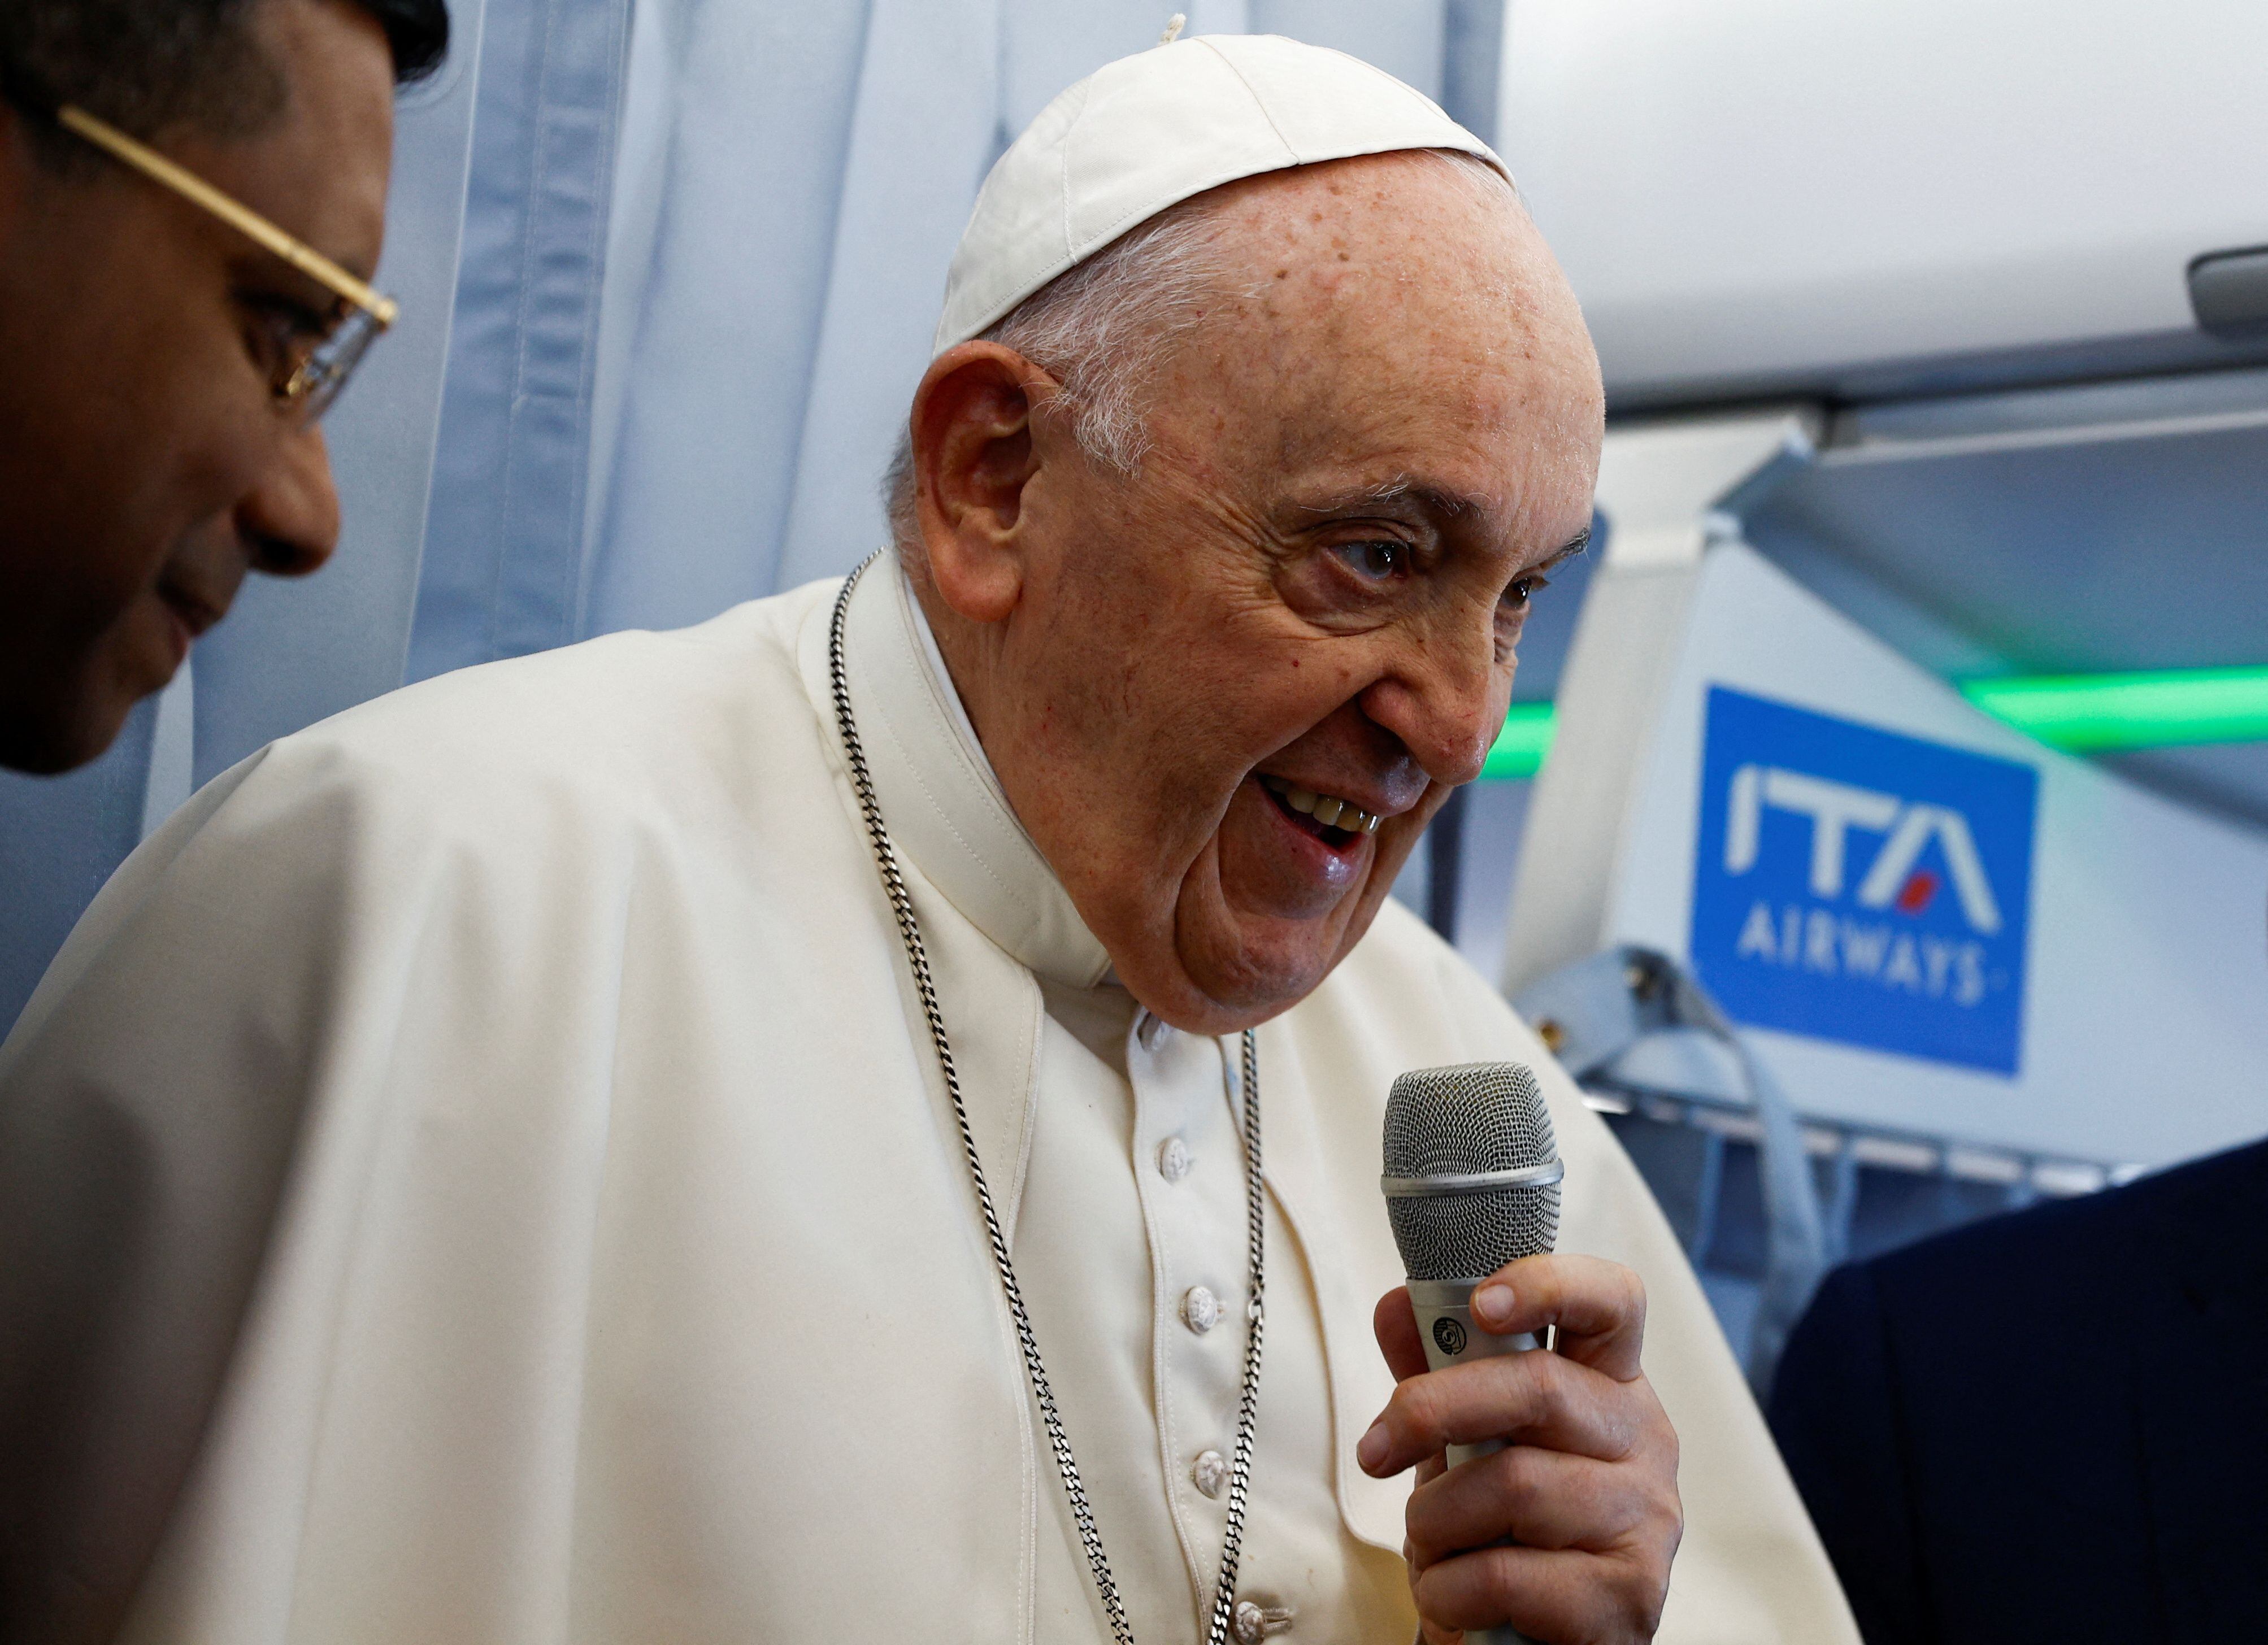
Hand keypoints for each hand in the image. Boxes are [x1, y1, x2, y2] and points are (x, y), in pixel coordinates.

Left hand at [1359, 1254, 1681, 1643]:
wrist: (1536, 1643)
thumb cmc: (1506, 1530)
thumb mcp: (1467, 1441)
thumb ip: (1438, 1372)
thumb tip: (1398, 1305)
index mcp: (1611, 1384)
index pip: (1612, 1300)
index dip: (1549, 1284)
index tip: (1481, 1303)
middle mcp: (1645, 1440)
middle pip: (1539, 1387)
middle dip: (1432, 1411)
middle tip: (1376, 1449)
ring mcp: (1647, 1519)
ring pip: (1513, 1485)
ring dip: (1436, 1521)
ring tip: (1432, 1544)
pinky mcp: (1629, 1595)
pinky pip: (1508, 1574)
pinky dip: (1450, 1588)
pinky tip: (1452, 1596)